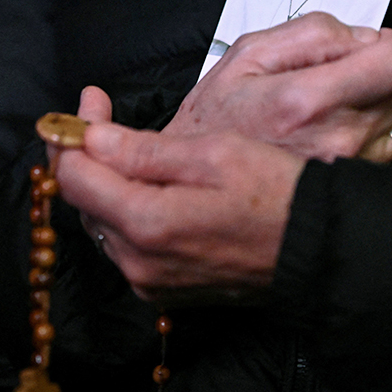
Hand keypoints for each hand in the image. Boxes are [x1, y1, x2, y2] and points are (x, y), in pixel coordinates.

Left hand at [58, 93, 304, 302]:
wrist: (316, 248)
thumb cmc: (277, 195)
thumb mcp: (215, 155)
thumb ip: (146, 150)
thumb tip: (93, 139)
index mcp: (147, 224)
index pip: (75, 177)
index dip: (75, 134)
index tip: (90, 102)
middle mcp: (139, 262)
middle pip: (85, 201)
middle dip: (88, 154)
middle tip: (102, 115)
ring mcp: (150, 281)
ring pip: (104, 222)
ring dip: (106, 182)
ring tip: (124, 145)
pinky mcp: (164, 288)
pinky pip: (127, 244)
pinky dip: (127, 210)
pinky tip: (148, 184)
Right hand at [167, 12, 391, 162]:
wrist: (205, 187)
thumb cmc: (218, 123)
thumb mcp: (247, 55)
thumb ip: (312, 33)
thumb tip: (361, 36)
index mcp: (307, 99)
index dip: (385, 45)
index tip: (366, 48)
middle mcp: (337, 136)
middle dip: (378, 72)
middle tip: (341, 77)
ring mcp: (351, 164)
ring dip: (383, 103)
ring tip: (344, 106)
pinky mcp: (356, 182)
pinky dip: (381, 132)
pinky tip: (346, 130)